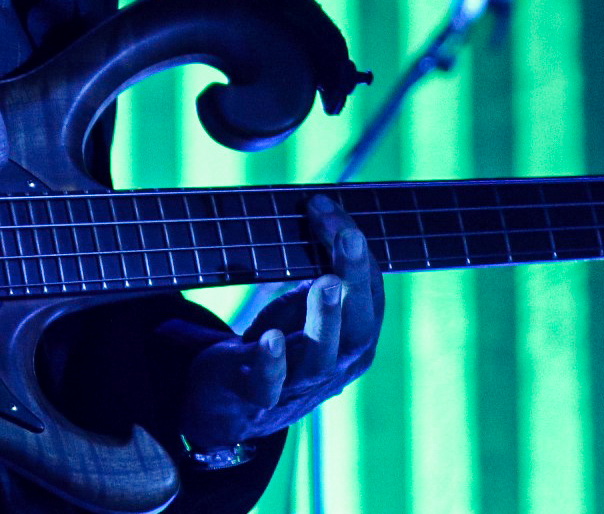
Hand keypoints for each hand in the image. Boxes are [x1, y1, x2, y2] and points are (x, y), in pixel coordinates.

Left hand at [179, 195, 381, 450]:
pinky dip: (272, 362)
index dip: (355, 249)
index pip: (369, 291)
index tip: (325, 203)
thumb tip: (322, 204)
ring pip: (322, 357)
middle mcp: (338, 363)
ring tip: (326, 283)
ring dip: (326, 317)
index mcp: (357, 335)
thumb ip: (319, 265)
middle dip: (354, 277)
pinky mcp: (259, 396)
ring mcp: (300, 384)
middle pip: (358, 324)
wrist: (234, 400)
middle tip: (347, 236)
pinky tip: (271, 338)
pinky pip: (270, 385)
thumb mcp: (304, 301)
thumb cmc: (281, 340)